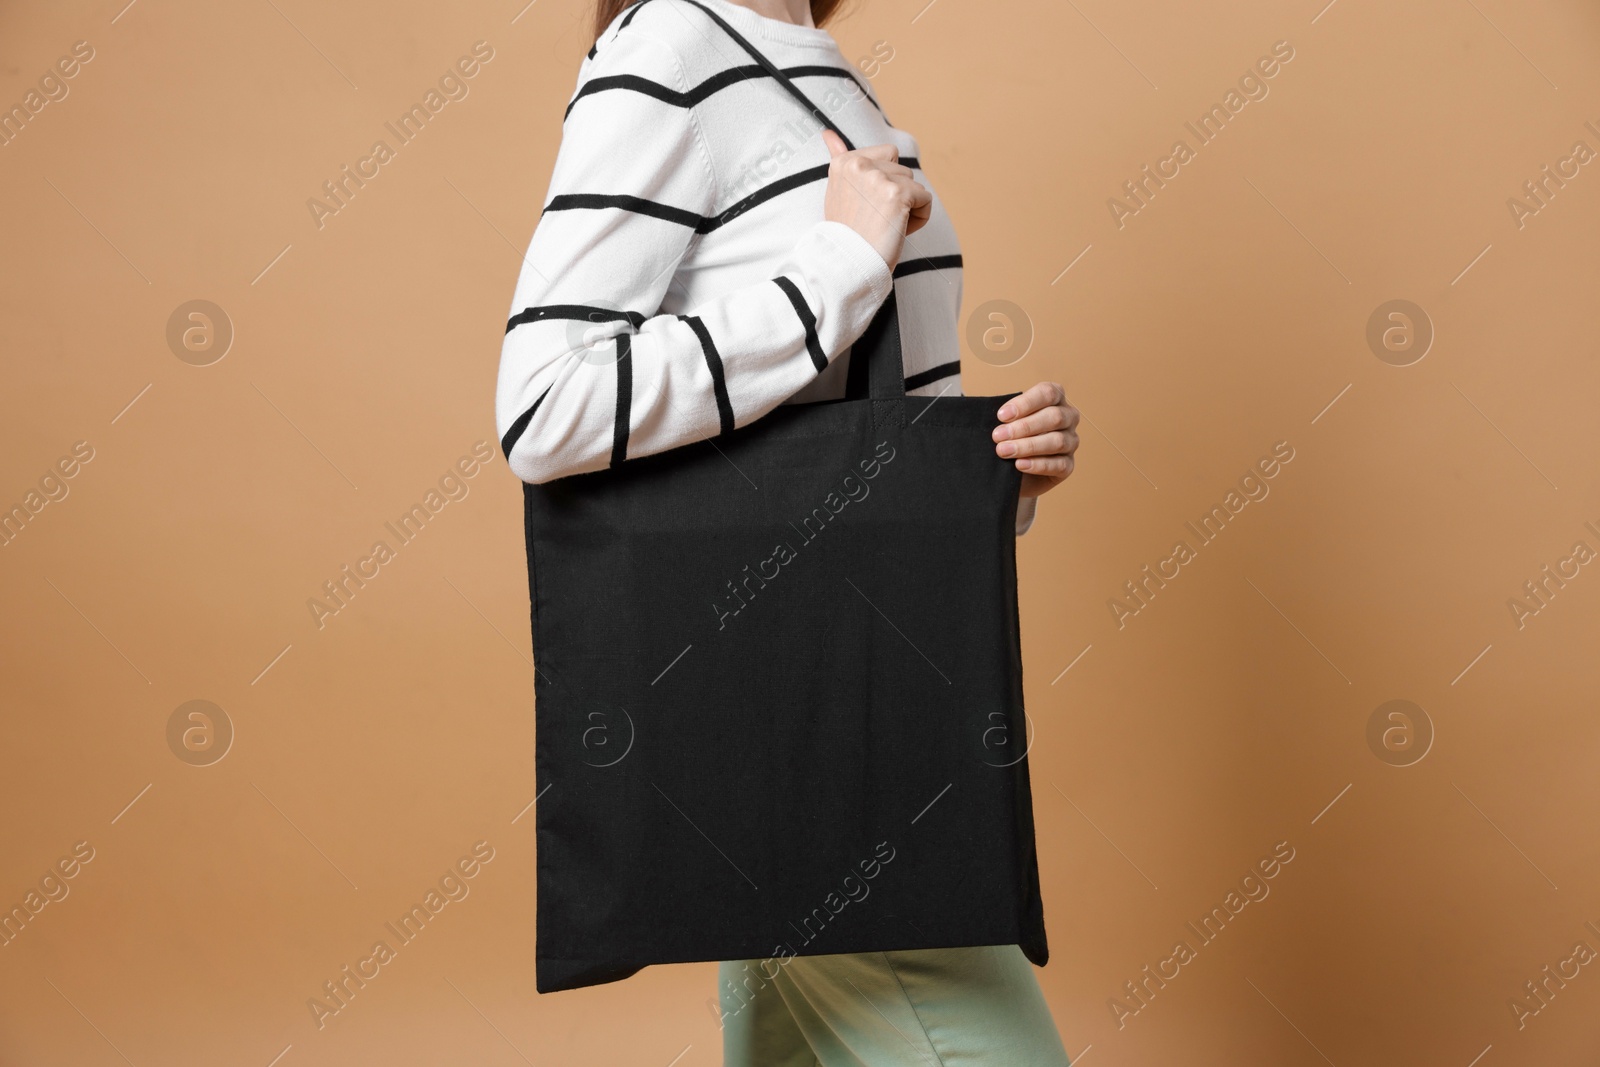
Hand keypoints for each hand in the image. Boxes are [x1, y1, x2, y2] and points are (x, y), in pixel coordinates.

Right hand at [820, 128, 931, 269]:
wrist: (849, 265)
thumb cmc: (847, 233)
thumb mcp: (838, 190)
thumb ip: (838, 158)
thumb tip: (827, 133)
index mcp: (845, 162)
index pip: (889, 155)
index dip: (884, 183)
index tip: (866, 206)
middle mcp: (859, 165)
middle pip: (904, 170)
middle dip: (898, 196)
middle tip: (875, 220)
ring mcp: (878, 179)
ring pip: (915, 184)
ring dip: (908, 208)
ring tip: (885, 226)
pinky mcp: (897, 194)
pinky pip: (926, 199)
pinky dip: (919, 219)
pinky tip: (898, 231)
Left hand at [993, 382, 1078, 497]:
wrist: (1013, 469)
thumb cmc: (1010, 437)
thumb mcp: (1006, 421)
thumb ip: (1004, 416)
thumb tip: (987, 410)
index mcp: (1055, 399)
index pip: (1048, 393)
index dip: (1025, 403)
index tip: (1001, 416)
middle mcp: (1068, 417)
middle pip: (1054, 417)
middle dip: (1024, 427)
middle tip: (998, 436)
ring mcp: (1071, 441)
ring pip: (1057, 441)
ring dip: (1028, 446)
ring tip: (1004, 451)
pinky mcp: (1068, 465)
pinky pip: (1059, 465)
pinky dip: (1038, 465)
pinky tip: (1020, 465)